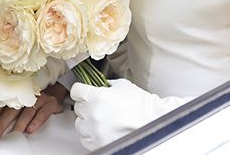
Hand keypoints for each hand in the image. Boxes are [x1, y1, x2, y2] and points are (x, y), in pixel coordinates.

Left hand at [0, 83, 65, 139]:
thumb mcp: (17, 102)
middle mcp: (26, 95)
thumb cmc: (32, 100)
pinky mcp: (50, 104)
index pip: (2, 102)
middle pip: (12, 110)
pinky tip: (30, 129)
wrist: (54, 93)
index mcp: (16, 94)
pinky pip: (43, 113)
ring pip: (27, 112)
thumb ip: (3, 107)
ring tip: (13, 134)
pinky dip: (37, 121)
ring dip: (19, 124)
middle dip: (2, 124)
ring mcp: (39, 99)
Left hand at [71, 79, 190, 150]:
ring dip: (87, 121)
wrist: (153, 121)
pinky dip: (91, 135)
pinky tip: (100, 130)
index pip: (76, 91)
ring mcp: (94, 131)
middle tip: (97, 105)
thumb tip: (100, 87)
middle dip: (86, 105)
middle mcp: (91, 114)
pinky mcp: (98, 144)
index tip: (84, 91)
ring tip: (100, 119)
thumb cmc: (142, 105)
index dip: (81, 90)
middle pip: (78, 107)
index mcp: (95, 97)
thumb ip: (106, 86)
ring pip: (79, 124)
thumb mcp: (122, 86)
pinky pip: (85, 139)